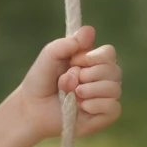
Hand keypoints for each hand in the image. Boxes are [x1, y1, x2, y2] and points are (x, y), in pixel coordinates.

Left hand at [16, 25, 122, 142]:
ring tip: (72, 95)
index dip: (93, 57)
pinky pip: (113, 108)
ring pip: (114, 89)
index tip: (73, 61)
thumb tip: (90, 30)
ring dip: (88, 91)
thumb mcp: (49, 56)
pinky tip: (80, 107)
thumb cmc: (41, 80)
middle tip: (67, 81)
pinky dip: (95, 105)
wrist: (32, 108)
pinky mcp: (104, 116)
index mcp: (94, 61)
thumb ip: (67, 43)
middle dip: (87, 75)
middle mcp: (104, 78)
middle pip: (114, 70)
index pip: (109, 53)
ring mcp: (105, 97)